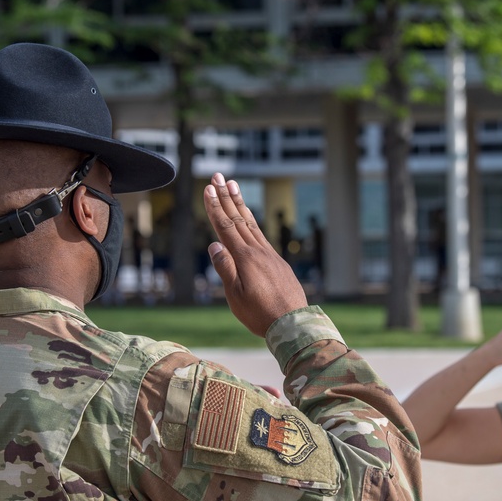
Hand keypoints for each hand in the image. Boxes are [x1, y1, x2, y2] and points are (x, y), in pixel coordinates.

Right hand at [203, 173, 307, 336]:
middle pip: (238, 219)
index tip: (209, 189)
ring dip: (240, 204)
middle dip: (227, 196)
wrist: (292, 324)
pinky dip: (252, 221)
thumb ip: (225, 268)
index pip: (225, 226)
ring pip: (251, 224)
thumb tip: (214, 244)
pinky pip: (261, 235)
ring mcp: (269, 255)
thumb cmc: (260, 314)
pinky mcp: (277, 262)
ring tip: (234, 186)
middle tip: (218, 177)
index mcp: (245, 258)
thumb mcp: (236, 296)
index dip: (215, 207)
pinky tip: (248, 218)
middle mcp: (258, 251)